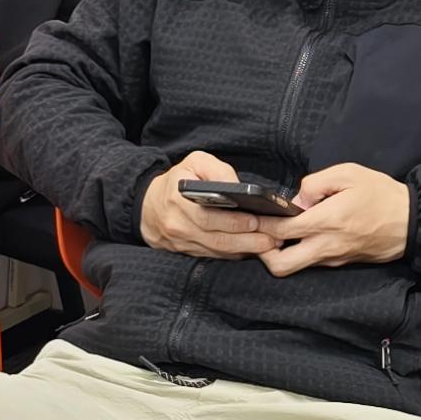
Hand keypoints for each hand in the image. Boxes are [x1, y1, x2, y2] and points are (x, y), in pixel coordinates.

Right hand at [140, 152, 286, 259]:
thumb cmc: (176, 181)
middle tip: (273, 237)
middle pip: (219, 239)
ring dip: (246, 250)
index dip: (235, 222)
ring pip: (219, 251)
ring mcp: (182, 244)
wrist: (146, 207)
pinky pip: (215, 257)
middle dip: (249, 240)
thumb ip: (217, 171)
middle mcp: (179, 227)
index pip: (209, 217)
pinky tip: (254, 250)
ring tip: (269, 244)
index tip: (257, 221)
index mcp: (178, 202)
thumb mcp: (194, 163)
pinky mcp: (187, 253)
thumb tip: (239, 187)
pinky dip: (235, 254)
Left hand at [264, 163, 409, 276]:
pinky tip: (301, 236)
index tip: (252, 217)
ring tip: (278, 233)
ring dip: (281, 254)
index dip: (262, 226)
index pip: (282, 231)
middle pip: (281, 265)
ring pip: (295, 267)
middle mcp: (327, 245)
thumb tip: (296, 200)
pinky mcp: (342, 263)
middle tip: (261, 234)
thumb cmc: (381, 194)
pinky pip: (313, 262)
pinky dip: (301, 252)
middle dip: (263, 253)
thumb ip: (315, 183)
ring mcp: (334, 258)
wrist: (413, 221)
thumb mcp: (348, 174)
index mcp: (327, 221)